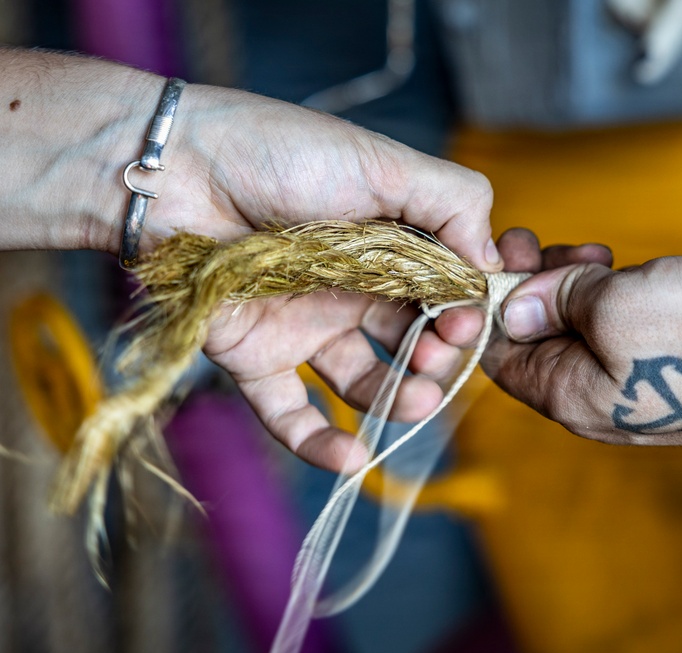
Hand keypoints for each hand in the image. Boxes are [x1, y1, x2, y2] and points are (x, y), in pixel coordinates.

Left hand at [0, 49, 500, 472]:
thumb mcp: (385, 165)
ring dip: (399, 400)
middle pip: (412, 343)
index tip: (469, 322)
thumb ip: (454, 204)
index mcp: (387, 247)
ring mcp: (305, 327)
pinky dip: (322, 443)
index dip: (463, 316)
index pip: (445, 296)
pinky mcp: (255, 358)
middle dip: (437, 359)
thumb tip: (493, 266)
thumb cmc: (282, 154)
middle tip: (437, 356)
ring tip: (415, 401)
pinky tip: (355, 458)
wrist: (176, 166)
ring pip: (364, 382)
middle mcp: (352, 291)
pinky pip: (291, 413)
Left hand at [482, 229, 681, 449]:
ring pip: (580, 328)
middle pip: (536, 337)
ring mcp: (634, 384)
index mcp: (568, 395)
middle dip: (535, 283)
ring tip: (598, 254)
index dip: (493, 298)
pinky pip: (620, 330)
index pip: (497, 352)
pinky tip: (626, 269)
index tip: (509, 251)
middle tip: (555, 244)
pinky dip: (613, 295)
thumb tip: (517, 300)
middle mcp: (595, 398)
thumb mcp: (618, 302)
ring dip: (576, 284)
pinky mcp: (669, 367)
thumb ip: (557, 298)